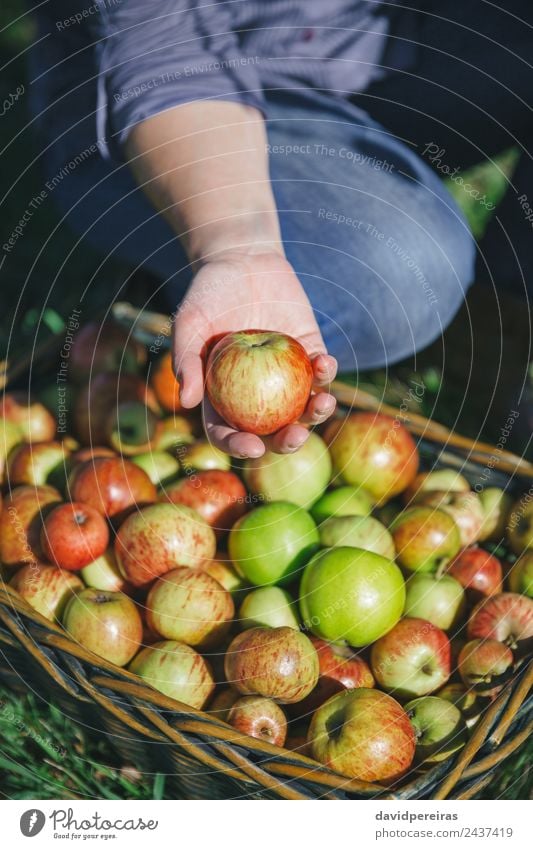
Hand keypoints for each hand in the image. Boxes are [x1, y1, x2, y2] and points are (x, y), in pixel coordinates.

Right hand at [172, 250, 337, 457]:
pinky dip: (325, 371)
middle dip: (287, 441)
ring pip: (304, 407)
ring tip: (323, 404)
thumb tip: (186, 402)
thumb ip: (186, 360)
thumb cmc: (208, 292)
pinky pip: (320, 372)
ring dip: (317, 412)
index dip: (239, 446)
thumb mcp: (190, 323)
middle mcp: (255, 394)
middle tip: (296, 436)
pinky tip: (325, 364)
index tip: (253, 448)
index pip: (228, 431)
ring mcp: (284, 377)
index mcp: (222, 396)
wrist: (242, 259)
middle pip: (273, 430)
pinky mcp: (308, 353)